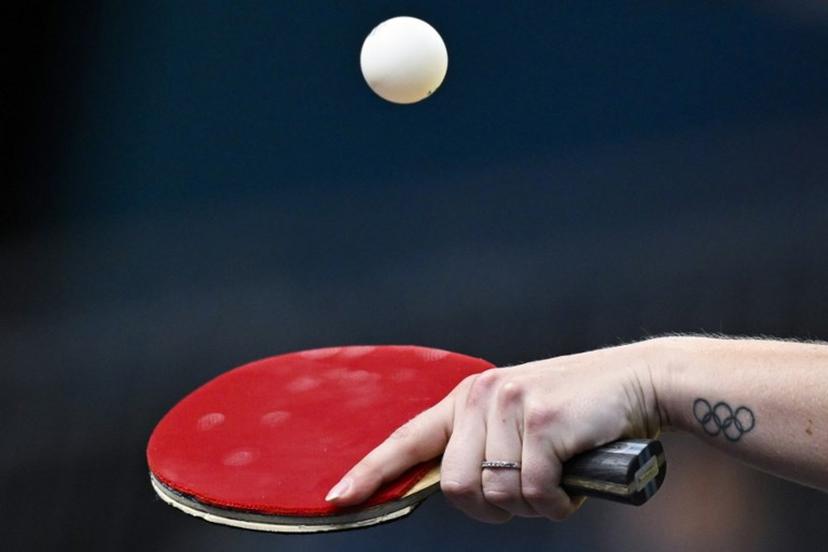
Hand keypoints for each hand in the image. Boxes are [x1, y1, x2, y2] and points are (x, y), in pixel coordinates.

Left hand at [325, 340, 664, 522]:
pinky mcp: (543, 422)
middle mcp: (481, 396)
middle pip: (454, 487)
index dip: (371, 472)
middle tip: (529, 495)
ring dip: (531, 506)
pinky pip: (534, 493)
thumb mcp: (519, 420)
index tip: (338, 498)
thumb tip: (460, 492)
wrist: (637, 381)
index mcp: (468, 398)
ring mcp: (510, 406)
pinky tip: (573, 482)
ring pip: (496, 494)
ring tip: (557, 480)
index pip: (408, 439)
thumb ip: (484, 446)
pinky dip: (557, 503)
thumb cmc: (578, 414)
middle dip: (491, 508)